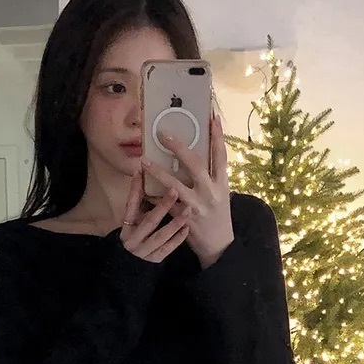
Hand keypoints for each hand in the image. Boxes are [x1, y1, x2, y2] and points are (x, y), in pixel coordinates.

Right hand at [120, 170, 188, 262]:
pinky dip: (177, 239)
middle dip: (162, 206)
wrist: (128, 268)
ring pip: (160, 236)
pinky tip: (186, 229)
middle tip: (175, 190)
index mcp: (126, 225)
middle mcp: (133, 238)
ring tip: (188, 210)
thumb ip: (139, 203)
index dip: (136, 189)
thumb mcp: (133, 220)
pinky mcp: (154, 260)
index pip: (130, 205)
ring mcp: (143, 251)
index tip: (142, 171)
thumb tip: (143, 175)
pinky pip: (167, 249)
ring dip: (175, 222)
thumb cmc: (135, 236)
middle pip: (149, 221)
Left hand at [153, 109, 233, 268]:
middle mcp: (212, 193)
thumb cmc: (219, 214)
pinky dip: (152, 196)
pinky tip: (141, 187)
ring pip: (175, 186)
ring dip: (158, 172)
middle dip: (179, 149)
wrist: (220, 246)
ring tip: (144, 161)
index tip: (212, 117)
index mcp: (222, 183)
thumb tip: (200, 150)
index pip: (221, 155)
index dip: (218, 136)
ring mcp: (198, 206)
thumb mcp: (221, 193)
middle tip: (163, 134)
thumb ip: (211, 175)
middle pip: (196, 165)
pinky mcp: (185, 220)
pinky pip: (165, 205)